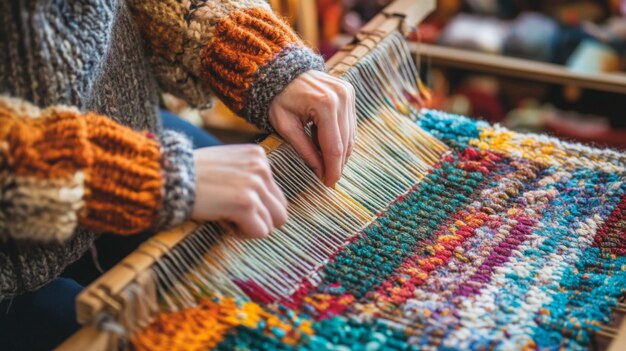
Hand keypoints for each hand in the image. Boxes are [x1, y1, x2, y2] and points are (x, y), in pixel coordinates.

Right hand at [191, 145, 287, 238]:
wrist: (167, 177)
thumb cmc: (192, 175)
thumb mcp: (227, 165)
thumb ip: (249, 177)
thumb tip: (268, 205)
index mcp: (258, 156)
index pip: (276, 195)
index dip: (255, 206)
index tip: (231, 202)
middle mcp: (261, 168)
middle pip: (280, 211)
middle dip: (258, 219)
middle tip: (233, 216)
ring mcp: (255, 185)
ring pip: (272, 224)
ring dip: (248, 227)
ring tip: (225, 216)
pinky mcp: (246, 203)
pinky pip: (260, 232)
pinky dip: (241, 234)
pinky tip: (223, 222)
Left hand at [269, 70, 355, 186]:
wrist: (280, 71)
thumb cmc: (278, 99)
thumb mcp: (286, 127)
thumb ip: (305, 150)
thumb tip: (320, 172)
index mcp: (325, 105)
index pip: (334, 147)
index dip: (332, 169)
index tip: (329, 184)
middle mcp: (341, 97)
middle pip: (346, 142)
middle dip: (337, 163)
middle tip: (327, 178)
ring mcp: (348, 93)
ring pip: (350, 135)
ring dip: (339, 151)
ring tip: (323, 160)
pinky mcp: (349, 92)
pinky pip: (349, 123)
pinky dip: (340, 137)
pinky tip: (325, 142)